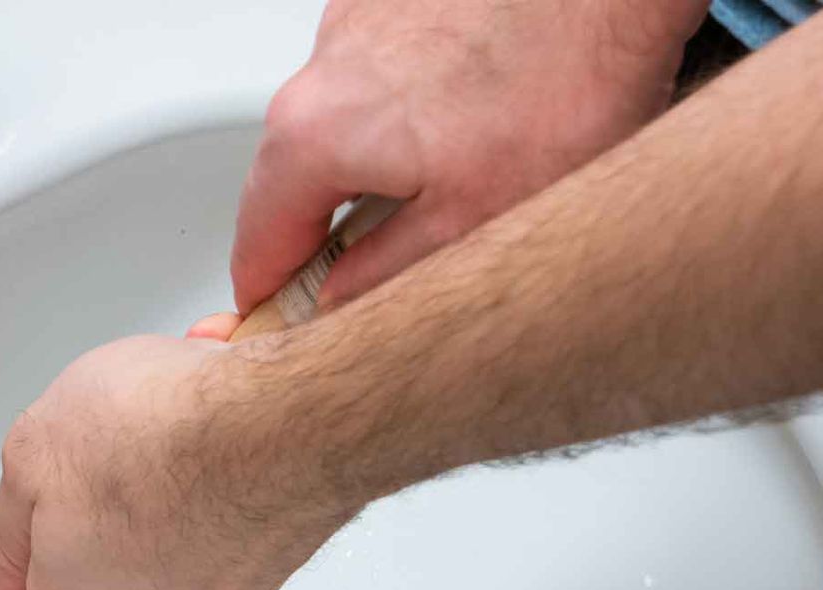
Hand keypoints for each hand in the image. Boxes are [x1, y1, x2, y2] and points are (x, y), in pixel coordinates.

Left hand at [0, 330, 359, 589]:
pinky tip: (210, 426)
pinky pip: (232, 520)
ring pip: (179, 555)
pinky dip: (217, 480)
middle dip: (103, 539)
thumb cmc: (156, 435)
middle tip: (92, 472)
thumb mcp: (33, 461)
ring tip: (158, 429)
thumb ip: (3, 533)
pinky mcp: (279, 552)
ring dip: (162, 499)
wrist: (283, 417)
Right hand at [232, 0, 704, 312]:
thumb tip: (341, 302)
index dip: (269, 299)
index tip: (283, 327)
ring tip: (468, 170)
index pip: (256, 244)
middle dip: (335, 232)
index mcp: (314, 135)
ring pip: (344, 125)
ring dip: (382, 162)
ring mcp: (358, 20)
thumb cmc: (566, 74)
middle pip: (295, 182)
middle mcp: (320, 68)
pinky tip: (482, 112)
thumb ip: (384, 275)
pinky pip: (385, 75)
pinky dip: (417, 105)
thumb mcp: (472, 222)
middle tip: (397, 267)